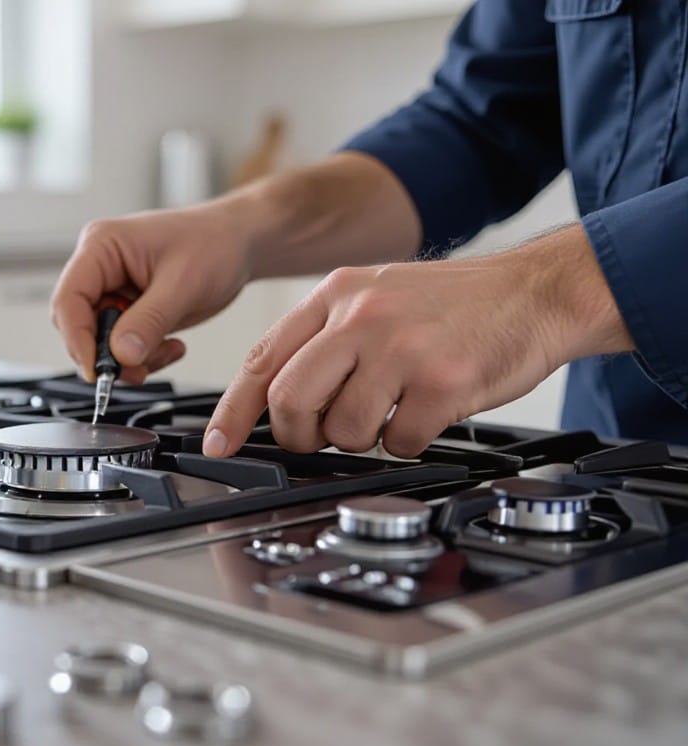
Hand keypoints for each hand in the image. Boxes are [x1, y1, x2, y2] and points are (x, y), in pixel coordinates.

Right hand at [50, 199, 259, 383]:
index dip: (78, 339)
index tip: (98, 371)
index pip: (69, 299)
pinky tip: (171, 345)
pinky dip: (143, 355)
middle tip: (138, 368)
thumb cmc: (215, 243)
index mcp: (101, 246)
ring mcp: (113, 288)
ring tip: (166, 351)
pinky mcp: (129, 308)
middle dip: (107, 354)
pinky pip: (121, 344)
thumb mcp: (183, 285)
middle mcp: (100, 267)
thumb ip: (149, 322)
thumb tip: (121, 356)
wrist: (240, 242)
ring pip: (100, 340)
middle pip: (79, 324)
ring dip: (129, 358)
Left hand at [202, 224, 634, 458]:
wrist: (535, 292)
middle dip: (299, 435)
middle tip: (321, 437)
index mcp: (335, 294)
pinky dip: (407, 442)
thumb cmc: (452, 306)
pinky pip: (398, 443)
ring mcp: (401, 348)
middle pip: (290, 400)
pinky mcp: (442, 381)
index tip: (219, 444)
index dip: (233, 411)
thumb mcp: (374, 295)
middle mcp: (361, 316)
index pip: (261, 359)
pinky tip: (424, 414)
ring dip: (362, 440)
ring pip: (344, 429)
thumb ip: (323, 339)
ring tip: (389, 413)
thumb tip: (276, 399)